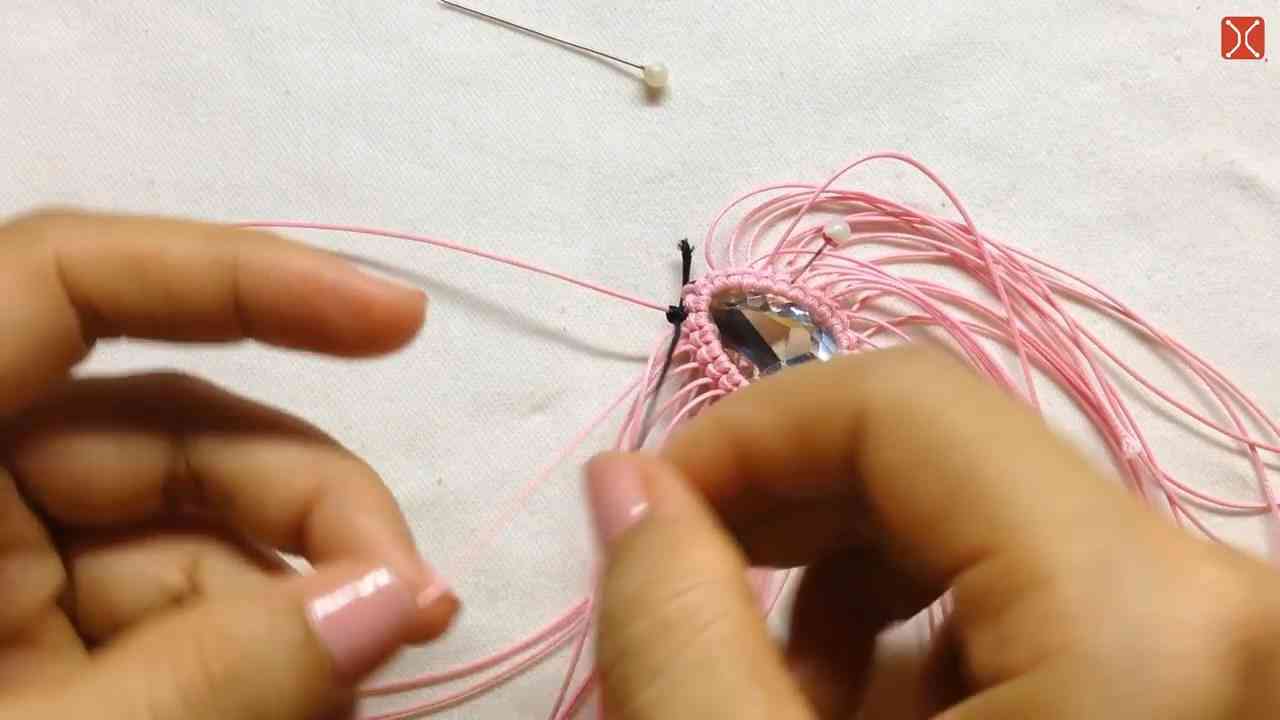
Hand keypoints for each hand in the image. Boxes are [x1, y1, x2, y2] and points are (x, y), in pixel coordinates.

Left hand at [0, 210, 458, 719]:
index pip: (63, 284)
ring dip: (294, 596)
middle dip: (309, 504)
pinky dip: (248, 652)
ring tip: (376, 673)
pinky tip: (309, 701)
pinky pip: (163, 616)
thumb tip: (400, 597)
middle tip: (422, 602)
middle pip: (165, 431)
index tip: (398, 326)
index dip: (239, 278)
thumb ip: (217, 680)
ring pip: (183, 534)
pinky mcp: (30, 652)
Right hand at [586, 346, 1279, 718]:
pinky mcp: (1186, 676)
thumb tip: (620, 484)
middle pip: (941, 462)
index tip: (645, 514)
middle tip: (682, 597)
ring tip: (772, 693)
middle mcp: (1207, 599)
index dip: (745, 437)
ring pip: (981, 534)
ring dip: (842, 591)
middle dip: (782, 517)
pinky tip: (862, 717)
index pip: (901, 407)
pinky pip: (1032, 601)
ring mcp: (1208, 640)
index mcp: (1136, 612)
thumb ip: (677, 631)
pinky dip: (920, 642)